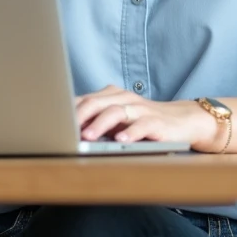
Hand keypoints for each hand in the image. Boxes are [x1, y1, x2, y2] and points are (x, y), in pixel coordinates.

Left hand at [74, 85, 220, 148]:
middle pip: (96, 103)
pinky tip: (121, 140)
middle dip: (79, 116)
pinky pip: (142, 125)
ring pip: (116, 112)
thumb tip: (68, 134)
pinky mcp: (157, 122)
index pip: (84, 100)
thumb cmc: (144, 122)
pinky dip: (130, 132)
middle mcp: (124, 99)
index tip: (52, 125)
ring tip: (87, 137)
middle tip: (65, 130)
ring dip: (99, 124)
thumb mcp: (118, 120)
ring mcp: (141, 109)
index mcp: (112, 96)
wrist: (183, 120)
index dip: (68, 112)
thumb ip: (96, 122)